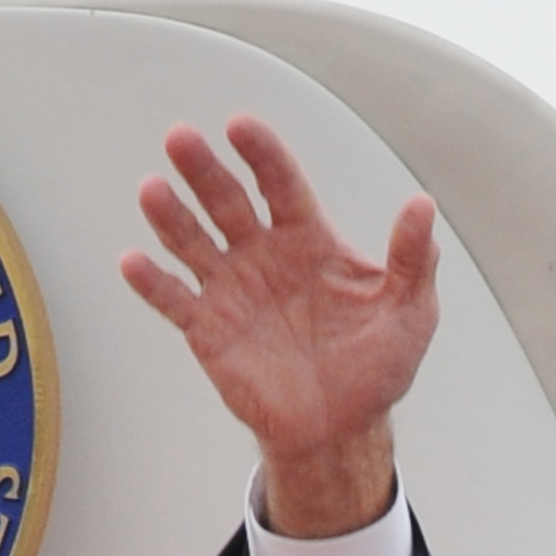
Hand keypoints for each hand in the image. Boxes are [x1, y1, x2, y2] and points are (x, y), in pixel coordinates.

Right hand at [121, 116, 439, 537]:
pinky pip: (174, 300)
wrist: (341, 429)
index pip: (280, 185)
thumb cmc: (376, 367)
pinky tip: (133, 261)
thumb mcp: (409, 312)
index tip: (240, 126)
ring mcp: (231, 290)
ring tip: (152, 190)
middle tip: (182, 138)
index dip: (262, 155)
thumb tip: (422, 205)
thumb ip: (413, 259)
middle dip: (205, 170)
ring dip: (171, 216)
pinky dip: (153, 283)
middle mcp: (263, 255)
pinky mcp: (208, 330)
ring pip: (193, 243)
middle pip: (228, 201)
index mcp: (308, 240)